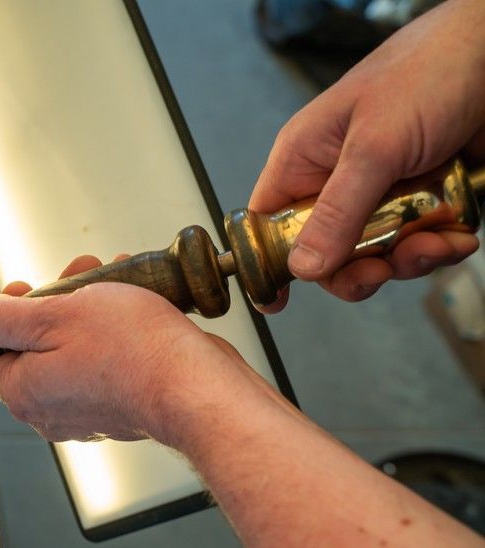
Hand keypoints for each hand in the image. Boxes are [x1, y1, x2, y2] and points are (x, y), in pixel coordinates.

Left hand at [0, 256, 289, 447]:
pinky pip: (103, 361)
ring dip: (87, 309)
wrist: (196, 386)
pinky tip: (131, 305)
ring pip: (72, 349)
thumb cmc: (134, 353)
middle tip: (74, 279)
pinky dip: (113, 331)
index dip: (6, 315)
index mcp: (24, 391)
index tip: (25, 290)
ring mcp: (85, 411)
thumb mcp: (54, 315)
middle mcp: (49, 409)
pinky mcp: (118, 405)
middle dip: (55, 302)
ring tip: (112, 282)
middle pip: (35, 346)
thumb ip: (4, 317)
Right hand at [251, 0, 483, 311]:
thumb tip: (303, 266)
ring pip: (377, 256)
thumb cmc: (429, 69)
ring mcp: (381, 193)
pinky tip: (456, 233)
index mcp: (305, 160)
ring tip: (434, 241)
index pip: (268, 224)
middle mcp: (338, 181)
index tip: (278, 301)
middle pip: (325, 254)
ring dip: (409, 260)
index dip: (270, 263)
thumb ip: (338, 212)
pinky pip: (420, 245)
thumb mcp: (375, 145)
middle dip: (356, 271)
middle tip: (378, 271)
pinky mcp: (421, 200)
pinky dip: (442, 247)